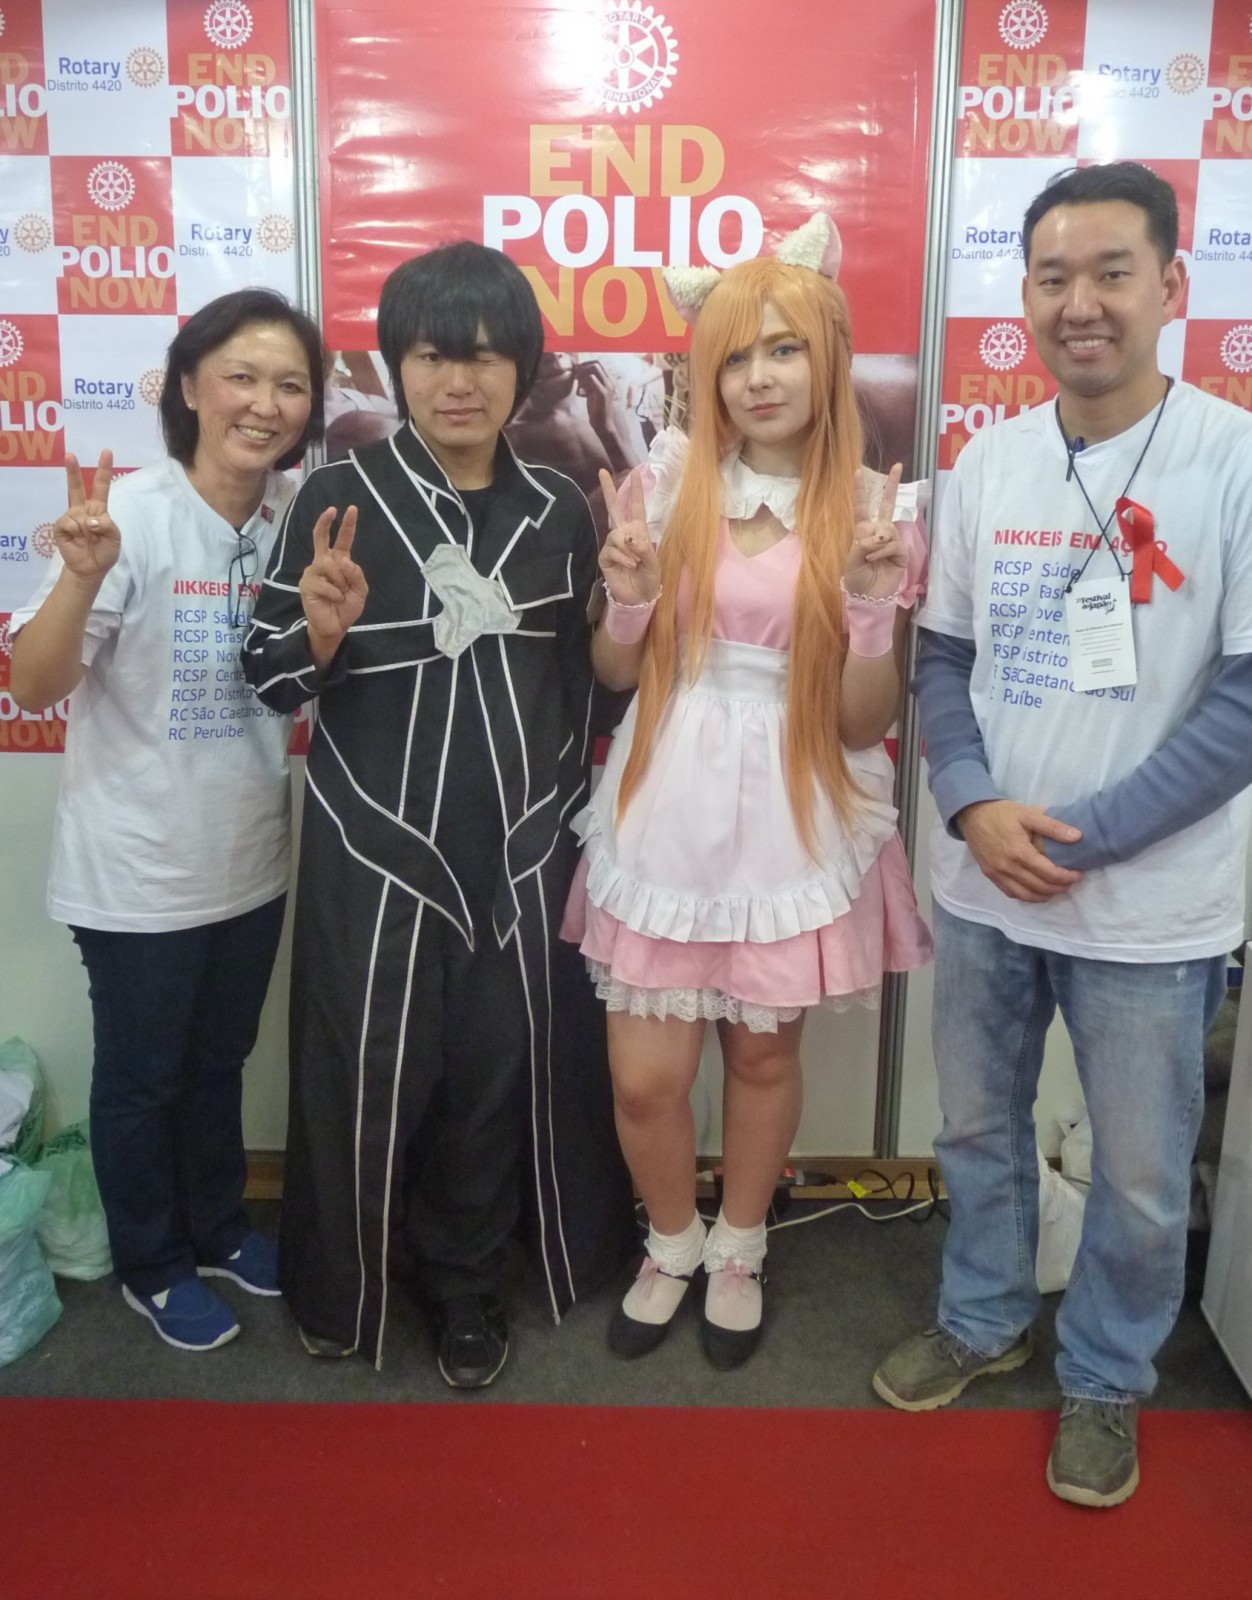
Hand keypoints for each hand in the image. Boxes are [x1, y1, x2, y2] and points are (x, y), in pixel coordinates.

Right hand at [54, 452, 119, 583]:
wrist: (91, 569)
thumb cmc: (105, 552)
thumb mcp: (115, 538)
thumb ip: (107, 525)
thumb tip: (88, 520)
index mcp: (98, 509)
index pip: (101, 486)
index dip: (104, 469)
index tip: (106, 452)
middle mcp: (83, 510)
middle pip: (77, 487)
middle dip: (72, 471)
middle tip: (70, 454)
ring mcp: (71, 517)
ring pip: (77, 512)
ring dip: (86, 527)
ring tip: (88, 539)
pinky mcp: (61, 527)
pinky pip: (68, 523)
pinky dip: (75, 531)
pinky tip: (77, 538)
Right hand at [298, 505, 365, 659]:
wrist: (335, 627)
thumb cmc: (346, 607)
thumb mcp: (360, 591)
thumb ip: (356, 574)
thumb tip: (344, 560)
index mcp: (338, 561)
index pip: (342, 540)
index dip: (346, 525)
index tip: (350, 508)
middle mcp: (323, 562)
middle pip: (320, 538)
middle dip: (325, 522)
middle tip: (331, 510)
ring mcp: (313, 572)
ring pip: (330, 564)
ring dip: (341, 581)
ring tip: (340, 594)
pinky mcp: (306, 584)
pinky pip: (325, 583)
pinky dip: (334, 593)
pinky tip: (332, 600)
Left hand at [580, 363, 631, 473]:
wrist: (605, 426)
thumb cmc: (597, 411)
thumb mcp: (592, 394)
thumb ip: (588, 384)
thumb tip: (579, 375)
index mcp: (608, 381)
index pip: (597, 363)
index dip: (585, 365)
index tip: (577, 374)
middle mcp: (610, 382)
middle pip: (596, 362)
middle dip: (583, 367)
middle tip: (576, 378)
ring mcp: (607, 387)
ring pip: (594, 368)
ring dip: (583, 374)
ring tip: (579, 386)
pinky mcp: (603, 394)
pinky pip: (592, 379)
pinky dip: (584, 383)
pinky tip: (582, 393)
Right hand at [598, 467, 659, 605]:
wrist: (639, 597)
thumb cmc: (649, 578)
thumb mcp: (653, 562)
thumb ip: (644, 548)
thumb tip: (629, 537)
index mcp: (638, 531)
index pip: (636, 507)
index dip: (635, 491)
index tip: (635, 472)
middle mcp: (624, 534)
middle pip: (614, 508)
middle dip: (609, 490)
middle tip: (602, 471)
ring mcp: (613, 545)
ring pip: (616, 534)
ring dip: (628, 548)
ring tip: (635, 562)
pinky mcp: (605, 557)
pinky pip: (611, 549)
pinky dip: (622, 557)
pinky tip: (628, 565)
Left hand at [843, 463, 906, 598]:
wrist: (868, 597)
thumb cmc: (857, 579)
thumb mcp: (852, 558)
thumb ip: (864, 542)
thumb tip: (882, 535)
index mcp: (863, 532)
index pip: (861, 508)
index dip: (860, 491)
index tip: (858, 472)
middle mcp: (878, 533)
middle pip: (886, 506)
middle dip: (891, 486)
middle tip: (897, 466)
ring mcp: (891, 542)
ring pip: (887, 529)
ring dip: (876, 543)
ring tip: (869, 557)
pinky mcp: (901, 553)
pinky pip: (892, 544)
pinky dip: (882, 551)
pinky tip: (876, 560)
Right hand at [957, 800, 1082, 902]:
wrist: (971, 815)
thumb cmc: (1002, 813)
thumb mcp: (1028, 814)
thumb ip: (1053, 827)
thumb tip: (1077, 836)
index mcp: (1019, 852)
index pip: (1048, 873)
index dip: (1066, 877)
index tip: (1078, 874)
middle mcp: (1007, 867)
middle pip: (1039, 887)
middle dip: (1059, 887)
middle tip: (1070, 882)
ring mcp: (997, 874)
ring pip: (1025, 895)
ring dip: (1044, 896)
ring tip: (1056, 889)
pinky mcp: (990, 876)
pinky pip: (1011, 893)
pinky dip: (1027, 896)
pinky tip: (1036, 891)